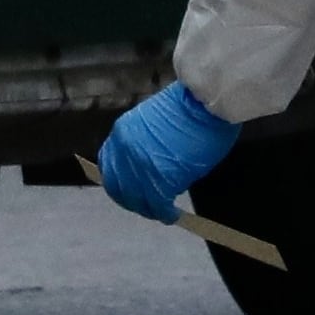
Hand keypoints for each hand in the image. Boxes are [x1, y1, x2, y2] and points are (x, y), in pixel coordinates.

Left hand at [96, 82, 241, 223]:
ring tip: (164, 212)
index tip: (131, 192)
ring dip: (150, 209)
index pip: (109, 167)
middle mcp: (125, 150)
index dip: (119, 184)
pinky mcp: (161, 178)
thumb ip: (143, 146)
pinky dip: (165, 213)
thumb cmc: (189, 106)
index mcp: (121, 133)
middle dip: (133, 201)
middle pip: (118, 188)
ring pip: (138, 199)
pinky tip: (173, 215)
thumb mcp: (152, 123)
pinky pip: (158, 205)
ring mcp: (141, 165)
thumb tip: (149, 170)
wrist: (205, 99)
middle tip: (149, 207)